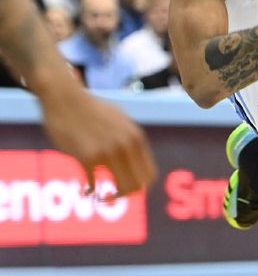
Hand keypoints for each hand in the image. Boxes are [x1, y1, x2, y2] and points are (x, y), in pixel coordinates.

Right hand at [39, 81, 156, 198]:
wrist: (66, 99)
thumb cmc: (91, 110)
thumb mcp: (119, 121)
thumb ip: (129, 139)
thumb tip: (136, 162)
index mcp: (136, 137)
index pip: (150, 174)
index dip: (140, 186)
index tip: (127, 187)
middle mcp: (126, 145)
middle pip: (138, 186)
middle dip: (127, 195)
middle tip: (112, 195)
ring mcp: (108, 151)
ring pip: (121, 189)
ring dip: (110, 198)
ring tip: (102, 197)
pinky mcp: (87, 157)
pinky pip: (93, 185)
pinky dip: (89, 192)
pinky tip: (85, 190)